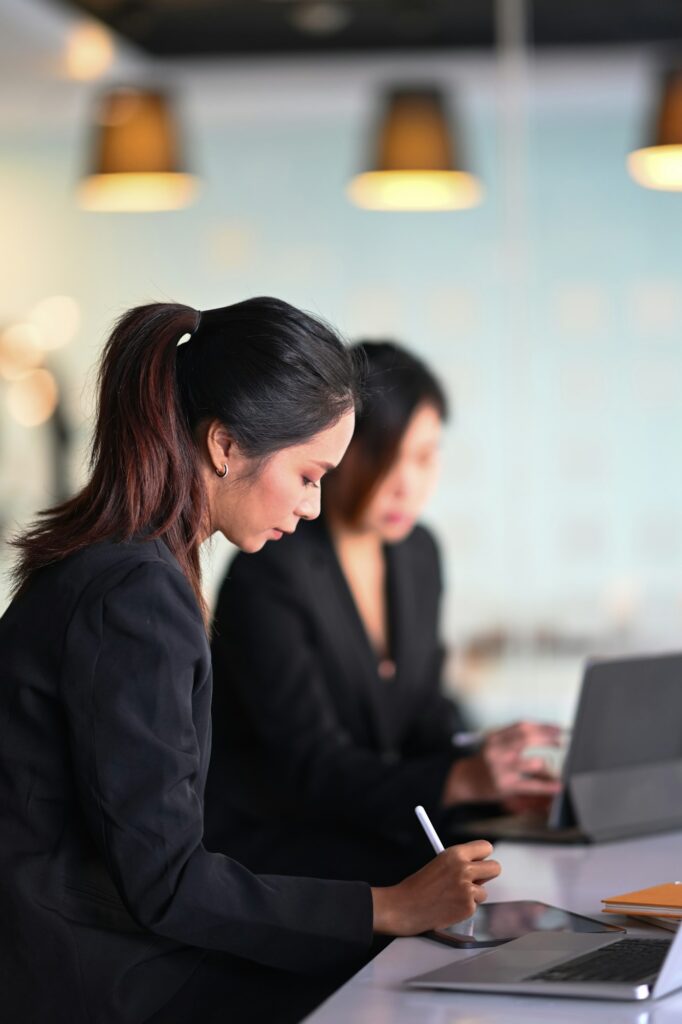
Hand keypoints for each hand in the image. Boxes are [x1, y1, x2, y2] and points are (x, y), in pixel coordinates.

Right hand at [371, 840, 499, 935]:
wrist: (404, 907)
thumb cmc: (417, 886)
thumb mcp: (438, 864)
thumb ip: (458, 863)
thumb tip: (478, 867)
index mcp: (455, 853)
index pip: (485, 847)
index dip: (482, 856)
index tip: (478, 861)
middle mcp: (464, 868)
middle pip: (495, 867)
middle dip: (487, 874)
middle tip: (476, 880)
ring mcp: (467, 889)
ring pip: (484, 891)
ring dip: (472, 895)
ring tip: (451, 897)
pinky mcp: (468, 907)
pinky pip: (474, 906)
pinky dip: (464, 909)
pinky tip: (448, 908)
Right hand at [442, 721, 563, 805]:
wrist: (466, 781)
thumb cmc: (487, 762)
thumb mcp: (496, 744)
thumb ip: (516, 738)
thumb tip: (547, 734)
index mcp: (496, 737)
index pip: (522, 726)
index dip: (543, 726)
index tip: (558, 728)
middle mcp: (497, 751)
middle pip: (527, 739)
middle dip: (548, 738)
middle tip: (562, 741)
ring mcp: (501, 769)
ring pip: (533, 763)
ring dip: (546, 764)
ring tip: (551, 767)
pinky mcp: (506, 786)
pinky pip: (531, 785)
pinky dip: (547, 786)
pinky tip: (557, 786)